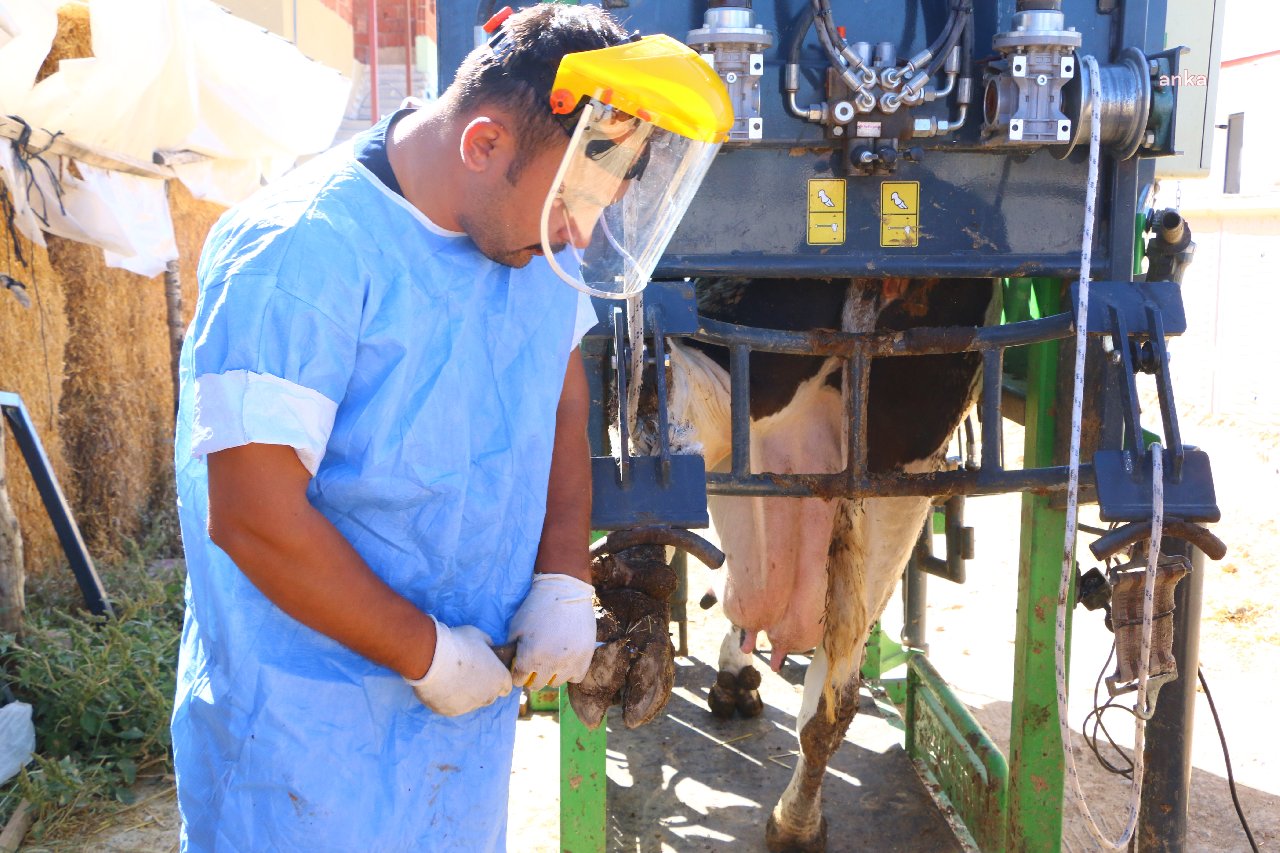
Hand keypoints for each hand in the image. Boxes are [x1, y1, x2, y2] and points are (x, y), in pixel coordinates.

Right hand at [408, 618, 511, 715]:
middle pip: (489, 696)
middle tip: (467, 673)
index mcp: (499, 678)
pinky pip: (452, 706)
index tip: (488, 673)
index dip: (497, 679)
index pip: (506, 686)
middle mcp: (488, 696)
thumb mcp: (479, 636)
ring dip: (465, 694)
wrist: (430, 659)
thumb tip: (488, 648)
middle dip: (481, 687)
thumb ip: (487, 645)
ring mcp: (469, 706)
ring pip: (471, 702)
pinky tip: (440, 685)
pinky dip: (448, 699)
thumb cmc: (458, 644)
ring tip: (450, 677)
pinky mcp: (451, 712)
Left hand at [508, 573, 595, 689]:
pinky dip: (570, 672)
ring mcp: (570, 662)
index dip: (517, 673)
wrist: (565, 591)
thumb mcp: (516, 627)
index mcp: (530, 657)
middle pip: (537, 685)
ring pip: (556, 683)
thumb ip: (511, 650)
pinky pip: (575, 677)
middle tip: (535, 663)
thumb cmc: (537, 607)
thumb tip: (510, 666)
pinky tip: (566, 659)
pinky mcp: (586, 658)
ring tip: (551, 660)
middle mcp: (550, 664)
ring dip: (551, 674)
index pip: (518, 681)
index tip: (520, 667)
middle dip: (533, 675)